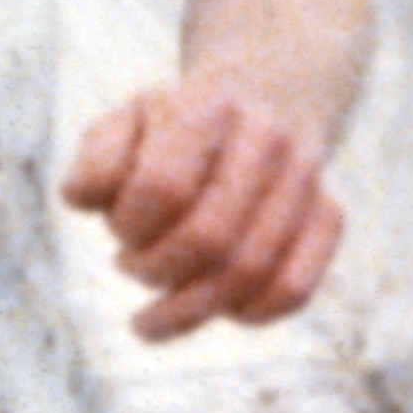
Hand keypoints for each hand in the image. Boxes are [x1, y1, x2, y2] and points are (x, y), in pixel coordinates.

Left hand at [60, 79, 341, 341]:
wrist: (258, 95)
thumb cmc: (171, 127)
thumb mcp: (122, 123)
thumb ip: (95, 159)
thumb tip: (82, 198)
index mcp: (206, 105)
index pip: (163, 188)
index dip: (130, 226)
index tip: (117, 230)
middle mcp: (265, 137)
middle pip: (210, 239)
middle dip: (156, 271)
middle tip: (130, 268)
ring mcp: (304, 176)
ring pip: (252, 272)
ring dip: (191, 308)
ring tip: (150, 317)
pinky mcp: (329, 215)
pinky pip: (294, 288)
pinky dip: (247, 314)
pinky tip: (211, 310)